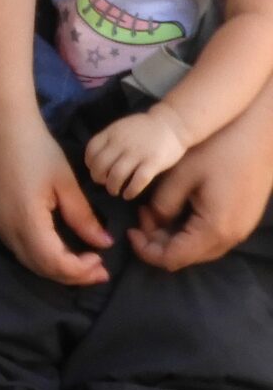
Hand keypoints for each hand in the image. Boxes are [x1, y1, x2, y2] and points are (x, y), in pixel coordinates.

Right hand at [0, 117, 110, 285]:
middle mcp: (8, 230)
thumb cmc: (37, 151)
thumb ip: (83, 217)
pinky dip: (43, 258)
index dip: (80, 270)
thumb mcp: (66, 183)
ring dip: (57, 269)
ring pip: (29, 262)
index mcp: (27, 220)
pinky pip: (20, 250)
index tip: (103, 263)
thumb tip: (103, 243)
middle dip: (71, 276)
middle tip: (99, 271)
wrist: (0, 130)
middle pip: (41, 268)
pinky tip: (60, 250)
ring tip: (83, 264)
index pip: (55, 262)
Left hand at [84, 107, 188, 199]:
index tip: (95, 170)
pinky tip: (129, 194)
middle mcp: (122, 143)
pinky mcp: (153, 162)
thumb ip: (109, 140)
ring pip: (116, 175)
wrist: (173, 122)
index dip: (90, 163)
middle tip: (104, 183)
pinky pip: (138, 181)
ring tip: (115, 190)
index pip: (91, 150)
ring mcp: (138, 153)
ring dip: (112, 187)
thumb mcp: (122, 127)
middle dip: (98, 178)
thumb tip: (95, 161)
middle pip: (100, 166)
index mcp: (112, 133)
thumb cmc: (145, 128)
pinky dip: (130, 191)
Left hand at [130, 108, 272, 269]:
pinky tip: (177, 207)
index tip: (130, 229)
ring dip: (173, 235)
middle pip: (186, 257)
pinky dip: (190, 229)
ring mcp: (241, 229)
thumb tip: (153, 223)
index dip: (145, 249)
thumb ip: (162, 205)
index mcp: (214, 229)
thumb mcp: (180, 176)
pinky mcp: (244, 219)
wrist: (260, 132)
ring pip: (199, 248)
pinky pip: (211, 235)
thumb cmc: (219, 149)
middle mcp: (231, 237)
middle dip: (157, 241)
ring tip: (155, 209)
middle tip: (142, 214)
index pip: (171, 258)